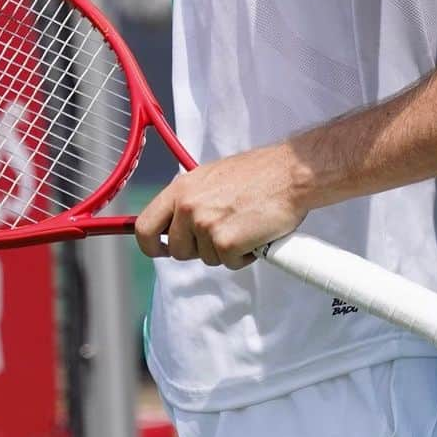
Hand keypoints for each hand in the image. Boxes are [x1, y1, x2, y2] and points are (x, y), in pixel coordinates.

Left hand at [135, 144, 309, 269]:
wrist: (291, 173)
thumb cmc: (260, 173)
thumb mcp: (213, 177)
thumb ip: (191, 199)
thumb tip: (177, 223)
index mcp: (182, 188)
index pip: (145, 227)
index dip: (151, 245)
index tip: (162, 249)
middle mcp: (188, 207)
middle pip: (177, 250)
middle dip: (199, 248)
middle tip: (222, 232)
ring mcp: (206, 225)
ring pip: (205, 258)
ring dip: (225, 249)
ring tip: (245, 225)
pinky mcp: (226, 242)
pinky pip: (229, 263)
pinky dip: (243, 255)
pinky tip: (255, 234)